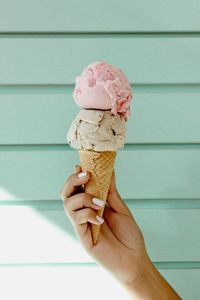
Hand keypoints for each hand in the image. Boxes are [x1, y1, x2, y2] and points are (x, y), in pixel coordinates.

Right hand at [60, 165, 147, 284]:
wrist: (134, 259)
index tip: (82, 165)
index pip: (77, 187)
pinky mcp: (82, 236)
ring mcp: (81, 225)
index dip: (77, 175)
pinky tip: (100, 219)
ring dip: (83, 198)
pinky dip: (88, 213)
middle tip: (86, 175)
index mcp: (91, 205)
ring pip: (68, 204)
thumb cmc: (128, 235)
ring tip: (100, 202)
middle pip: (67, 193)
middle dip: (73, 181)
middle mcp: (83, 213)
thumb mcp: (120, 208)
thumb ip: (111, 190)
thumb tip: (109, 170)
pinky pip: (77, 219)